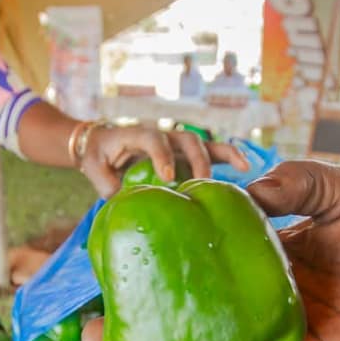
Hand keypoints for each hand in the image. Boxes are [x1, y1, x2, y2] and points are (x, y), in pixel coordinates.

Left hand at [79, 124, 249, 196]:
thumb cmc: (98, 156)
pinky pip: (209, 151)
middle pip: (185, 139)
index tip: (169, 178)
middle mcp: (160, 134)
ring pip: (202, 142)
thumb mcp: (94, 170)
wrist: (102, 143)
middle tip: (201, 183)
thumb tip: (128, 207)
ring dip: (222, 154)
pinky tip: (244, 168)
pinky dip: (227, 157)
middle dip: (196, 159)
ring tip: (243, 167)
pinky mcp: (184, 152)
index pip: (152, 138)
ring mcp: (175, 142)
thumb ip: (108, 187)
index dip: (162, 155)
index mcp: (135, 133)